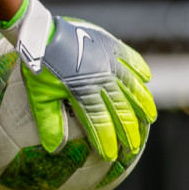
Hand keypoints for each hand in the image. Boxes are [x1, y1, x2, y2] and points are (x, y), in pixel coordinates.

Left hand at [0, 0, 155, 161]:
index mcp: (83, 91)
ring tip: (150, 118)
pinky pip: (130, 58)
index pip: (100, 122)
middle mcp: (101, 77)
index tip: (111, 156)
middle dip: (129, 130)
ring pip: (132, 85)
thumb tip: (54, 150)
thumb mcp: (39, 96)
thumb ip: (49, 122)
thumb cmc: (38, 67)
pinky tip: (147, 78)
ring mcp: (108, 60)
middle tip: (134, 147)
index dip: (106, 140)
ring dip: (143, 103)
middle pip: (121, 108)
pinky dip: (140, 68)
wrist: (40, 33)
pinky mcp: (109, 45)